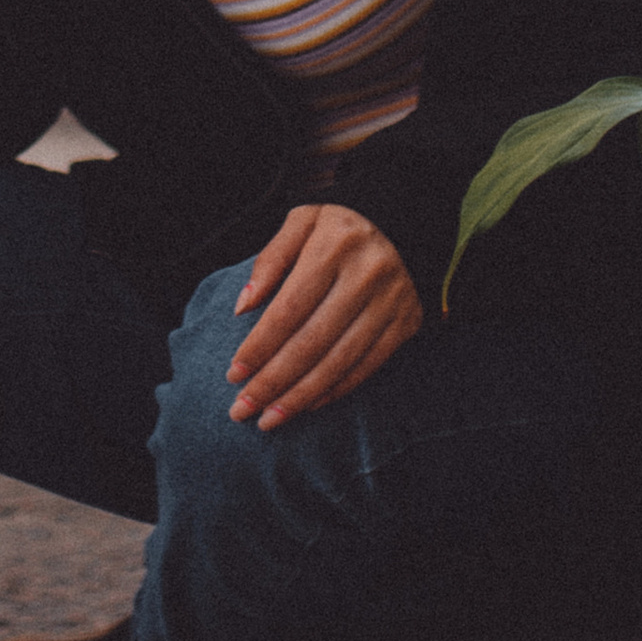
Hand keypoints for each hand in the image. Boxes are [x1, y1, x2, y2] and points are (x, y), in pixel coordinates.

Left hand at [227, 203, 420, 430]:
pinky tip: (309, 403)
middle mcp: (366, 275)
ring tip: (270, 420)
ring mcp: (391, 302)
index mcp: (333, 247)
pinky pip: (367, 365)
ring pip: (339, 361)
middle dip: (273, 382)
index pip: (288, 309)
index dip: (259, 347)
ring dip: (300, 396)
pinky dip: (336, 389)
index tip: (233, 375)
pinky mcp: (407, 322)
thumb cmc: (340, 224)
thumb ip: (270, 260)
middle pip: (311, 342)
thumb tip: (242, 307)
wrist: (408, 220)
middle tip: (243, 410)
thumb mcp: (302, 221)